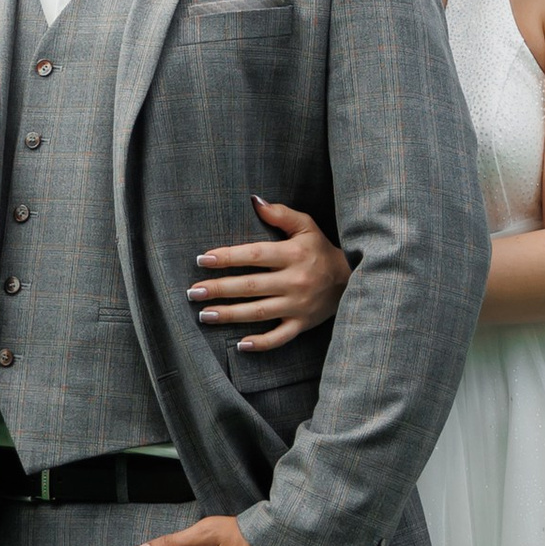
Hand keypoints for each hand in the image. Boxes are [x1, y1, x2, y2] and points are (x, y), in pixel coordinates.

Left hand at [186, 199, 351, 353]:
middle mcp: (295, 281)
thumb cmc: (321, 249)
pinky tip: (239, 345)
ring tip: (204, 314)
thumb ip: (280, 214)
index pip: (254, 255)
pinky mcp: (302, 324)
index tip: (202, 259)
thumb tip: (254, 201)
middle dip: (219, 289)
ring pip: (259, 312)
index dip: (227, 257)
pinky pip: (280, 338)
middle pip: (250, 286)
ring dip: (230, 314)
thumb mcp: (307, 226)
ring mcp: (298, 306)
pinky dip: (261, 343)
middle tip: (192, 291)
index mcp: (293, 255)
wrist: (352, 279)